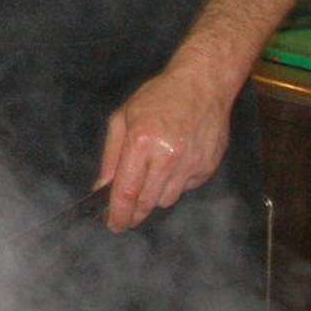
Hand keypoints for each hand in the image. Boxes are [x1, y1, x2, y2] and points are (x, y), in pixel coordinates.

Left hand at [96, 64, 232, 231]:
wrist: (202, 85)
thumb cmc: (158, 97)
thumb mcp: (123, 118)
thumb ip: (111, 156)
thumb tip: (102, 187)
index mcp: (142, 142)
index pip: (127, 191)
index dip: (118, 213)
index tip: (113, 225)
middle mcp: (168, 157)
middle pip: (147, 202)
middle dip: (134, 213)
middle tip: (125, 214)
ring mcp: (191, 165)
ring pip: (166, 200)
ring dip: (154, 196)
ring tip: (151, 176)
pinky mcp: (208, 168)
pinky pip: (186, 189)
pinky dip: (175, 184)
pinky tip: (173, 163)